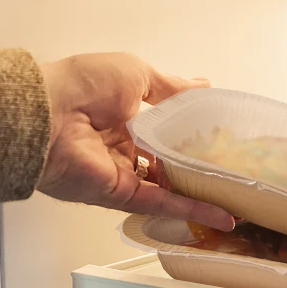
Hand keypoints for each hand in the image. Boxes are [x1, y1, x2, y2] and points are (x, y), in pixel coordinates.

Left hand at [37, 53, 234, 230]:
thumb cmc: (84, 85)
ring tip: (238, 194)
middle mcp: (122, 146)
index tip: (222, 135)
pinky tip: (222, 214)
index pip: (165, 128)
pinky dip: (192, 209)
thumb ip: (171, 86)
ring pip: (169, 185)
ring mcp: (122, 173)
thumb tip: (203, 85)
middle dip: (200, 164)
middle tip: (237, 167)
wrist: (47, 113)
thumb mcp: (136, 73)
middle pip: (169, 160)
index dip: (192, 131)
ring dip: (201, 191)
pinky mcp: (120, 195)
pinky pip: (161, 204)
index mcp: (124, 115)